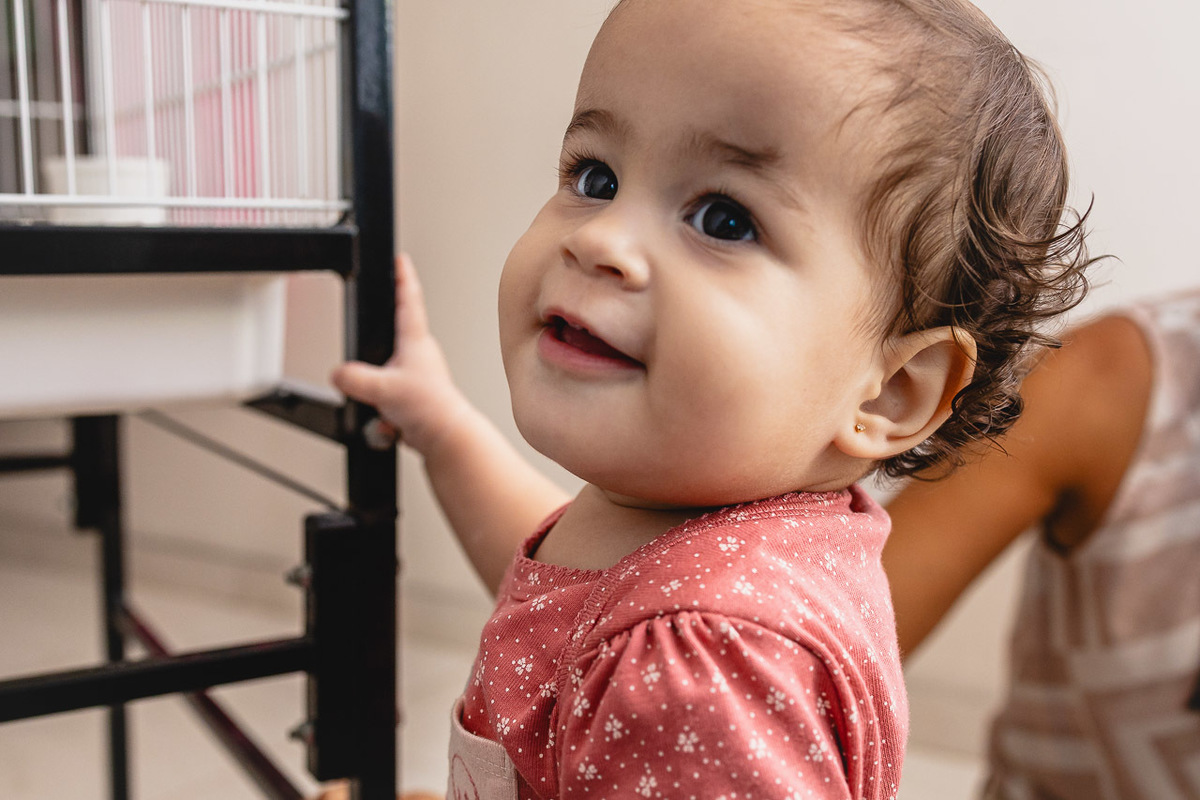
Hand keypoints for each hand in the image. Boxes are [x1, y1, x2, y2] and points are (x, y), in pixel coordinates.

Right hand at [332, 253, 471, 456]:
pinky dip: (381, 409)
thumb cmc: (430, 408)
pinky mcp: (411, 395)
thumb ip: (354, 378)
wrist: (446, 439)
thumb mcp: (383, 388)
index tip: (399, 257)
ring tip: (380, 406)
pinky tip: (386, 421)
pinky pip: (384, 395)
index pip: (408, 298)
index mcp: (415, 340)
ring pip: (384, 370)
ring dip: (375, 388)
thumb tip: (338, 374)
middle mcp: (418, 353)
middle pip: (392, 333)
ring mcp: (416, 374)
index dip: (402, 276)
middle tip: (369, 340)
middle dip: (376, 339)